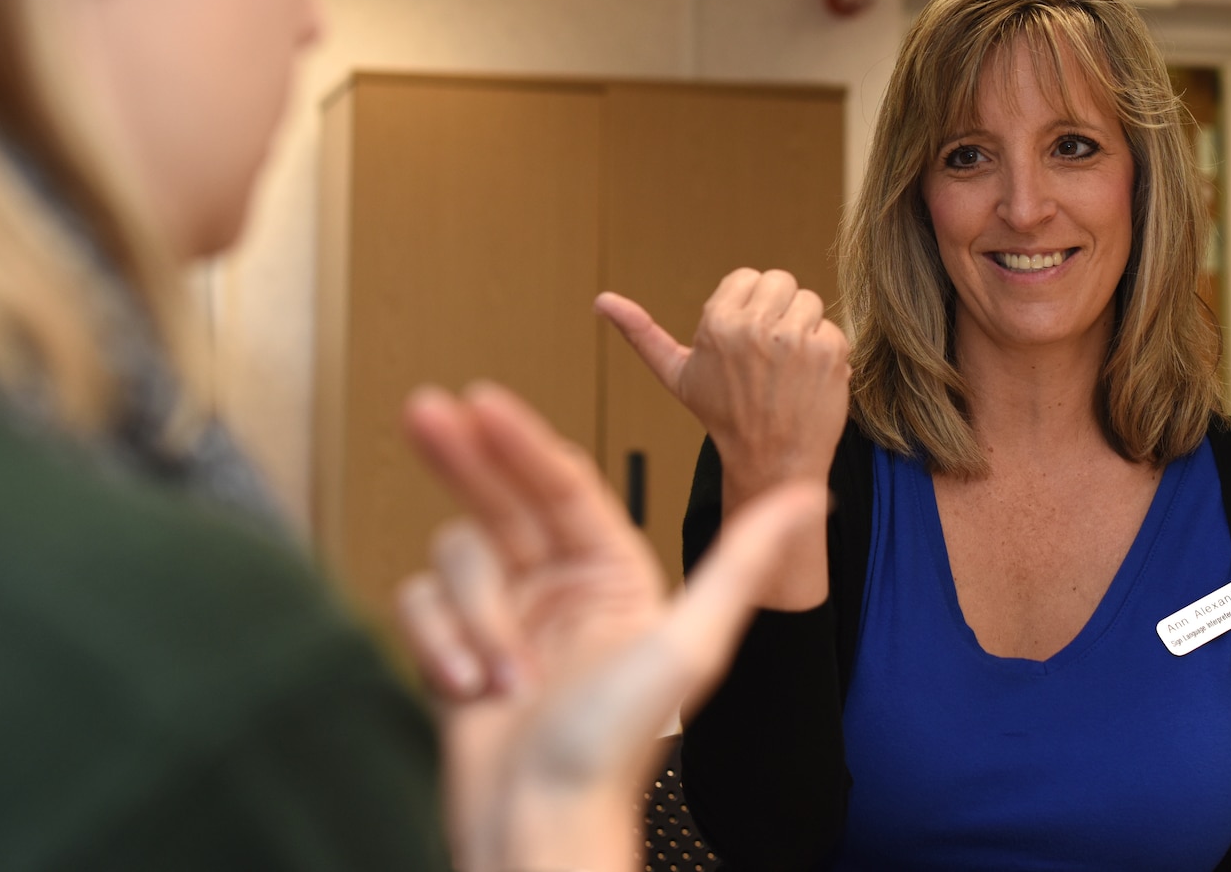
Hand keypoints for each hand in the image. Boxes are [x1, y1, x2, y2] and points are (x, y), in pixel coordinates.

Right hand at [395, 382, 825, 871]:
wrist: (541, 829)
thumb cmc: (614, 748)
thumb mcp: (687, 647)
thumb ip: (741, 562)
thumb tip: (810, 496)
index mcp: (613, 575)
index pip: (560, 486)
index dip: (519, 440)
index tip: (482, 401)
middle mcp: (559, 586)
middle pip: (499, 498)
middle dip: (461, 459)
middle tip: (421, 412)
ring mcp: (505, 616)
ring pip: (457, 557)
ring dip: (471, 614)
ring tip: (497, 674)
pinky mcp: (458, 647)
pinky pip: (423, 604)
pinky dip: (437, 644)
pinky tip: (469, 688)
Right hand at [595, 269, 850, 499]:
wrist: (771, 463)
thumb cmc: (724, 417)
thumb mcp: (676, 375)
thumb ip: (641, 333)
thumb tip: (601, 301)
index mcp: (718, 322)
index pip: (747, 277)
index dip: (748, 308)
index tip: (745, 343)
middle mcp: (756, 326)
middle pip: (781, 282)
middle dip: (777, 311)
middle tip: (769, 354)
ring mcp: (796, 338)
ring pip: (809, 302)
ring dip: (803, 330)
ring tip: (787, 367)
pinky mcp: (829, 352)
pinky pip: (833, 328)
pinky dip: (826, 352)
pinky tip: (808, 380)